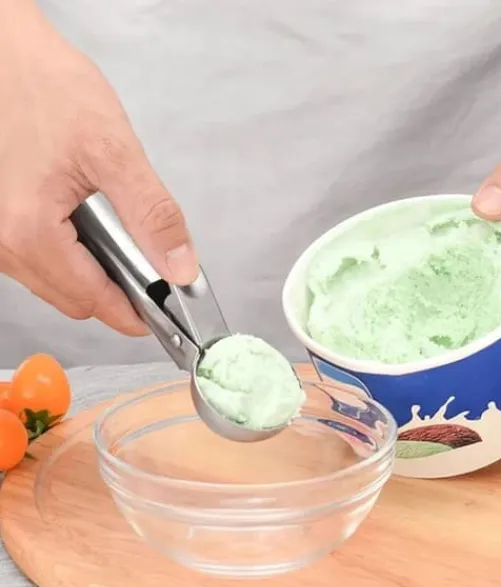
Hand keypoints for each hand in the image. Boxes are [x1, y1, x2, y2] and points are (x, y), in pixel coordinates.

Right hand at [0, 0, 198, 334]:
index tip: (162, 316)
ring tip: (120, 237)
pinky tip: (90, 225)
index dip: (134, 313)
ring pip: (56, 283)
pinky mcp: (0, 220)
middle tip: (151, 268)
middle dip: (117, 292)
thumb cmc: (44, 87)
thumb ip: (152, 215)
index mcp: (29, 232)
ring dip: (94, 273)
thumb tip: (178, 266)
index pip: (93, 302)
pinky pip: (41, 259)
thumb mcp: (114, 151)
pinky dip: (73, 255)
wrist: (5, 53)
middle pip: (74, 299)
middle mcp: (3, 243)